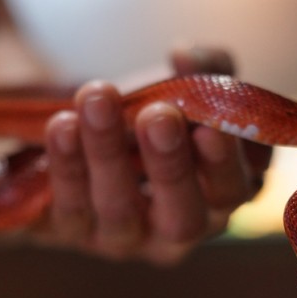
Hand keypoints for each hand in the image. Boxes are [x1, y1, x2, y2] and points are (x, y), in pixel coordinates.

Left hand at [27, 46, 270, 264]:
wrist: (80, 130)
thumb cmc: (147, 114)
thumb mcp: (184, 87)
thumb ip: (207, 67)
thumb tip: (186, 57)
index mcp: (218, 196)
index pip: (233, 191)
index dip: (223, 165)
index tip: (209, 127)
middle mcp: (177, 231)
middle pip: (183, 218)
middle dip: (170, 166)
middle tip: (157, 117)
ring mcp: (124, 239)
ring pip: (118, 208)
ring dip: (107, 151)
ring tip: (96, 97)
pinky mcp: (72, 233)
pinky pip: (69, 207)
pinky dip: (66, 164)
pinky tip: (63, 125)